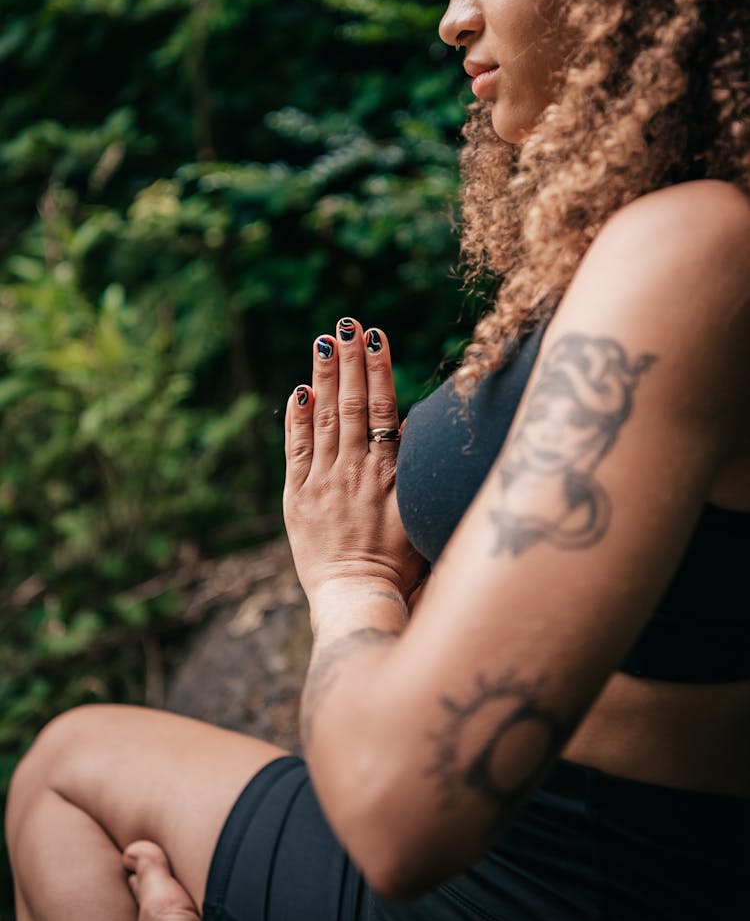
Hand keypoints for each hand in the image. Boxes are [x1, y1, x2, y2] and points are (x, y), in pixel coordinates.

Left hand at [284, 318, 425, 605]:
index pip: (382, 409)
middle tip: (347, 322)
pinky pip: (296, 450)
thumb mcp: (417, 512)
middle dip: (350, 359)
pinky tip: (299, 390)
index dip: (378, 370)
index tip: (376, 336)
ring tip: (325, 340)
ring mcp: (323, 482)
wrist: (359, 597)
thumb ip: (412, 468)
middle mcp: (354, 471)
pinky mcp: (297, 498)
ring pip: (324, 419)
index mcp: (388, 472)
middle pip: (351, 404)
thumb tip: (409, 424)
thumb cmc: (400, 564)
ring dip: (324, 376)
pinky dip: (297, 419)